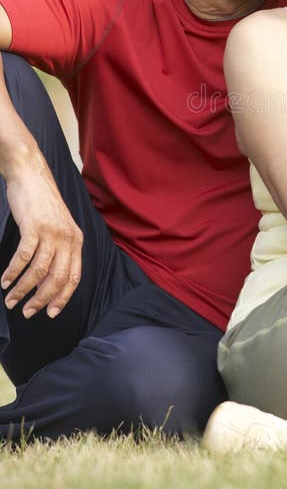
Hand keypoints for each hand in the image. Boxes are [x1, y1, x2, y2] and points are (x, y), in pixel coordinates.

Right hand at [2, 155, 82, 317]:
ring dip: (23, 289)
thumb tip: (50, 278)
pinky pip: (23, 257)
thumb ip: (59, 249)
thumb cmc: (42, 203)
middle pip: (57, 278)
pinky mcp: (34, 227)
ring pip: (39, 271)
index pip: (74, 277)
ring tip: (11, 299)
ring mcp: (51, 232)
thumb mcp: (59, 226)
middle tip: (27, 311)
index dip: (63, 298)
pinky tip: (4, 281)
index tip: (51, 313)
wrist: (31, 175)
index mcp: (76, 240)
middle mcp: (68, 238)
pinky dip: (13, 272)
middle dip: (42, 300)